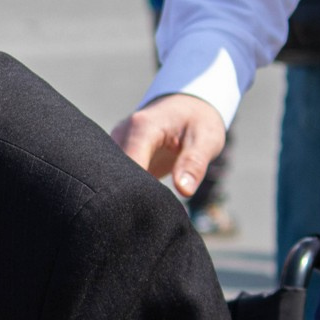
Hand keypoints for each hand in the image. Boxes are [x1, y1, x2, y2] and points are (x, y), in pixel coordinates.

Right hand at [110, 93, 227, 197]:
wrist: (187, 105)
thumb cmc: (198, 120)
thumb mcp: (206, 139)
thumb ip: (194, 164)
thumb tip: (184, 191)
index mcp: (142, 127)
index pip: (130, 165)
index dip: (138, 191)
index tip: (154, 208)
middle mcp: (122, 133)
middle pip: (115, 173)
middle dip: (131, 196)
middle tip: (152, 214)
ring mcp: (116, 143)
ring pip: (112, 176)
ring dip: (128, 193)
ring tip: (149, 207)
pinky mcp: (117, 153)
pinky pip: (116, 175)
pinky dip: (128, 188)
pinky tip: (143, 198)